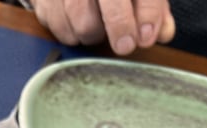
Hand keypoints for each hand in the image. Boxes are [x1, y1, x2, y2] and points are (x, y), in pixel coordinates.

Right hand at [30, 0, 175, 54]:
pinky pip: (59, 29)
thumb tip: (163, 33)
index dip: (147, 13)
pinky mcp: (43, 1)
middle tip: (125, 45)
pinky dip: (71, 33)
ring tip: (98, 25)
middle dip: (120, 28)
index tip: (147, 36)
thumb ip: (151, 7)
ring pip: (82, 23)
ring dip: (94, 33)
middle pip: (109, 3)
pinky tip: (77, 22)